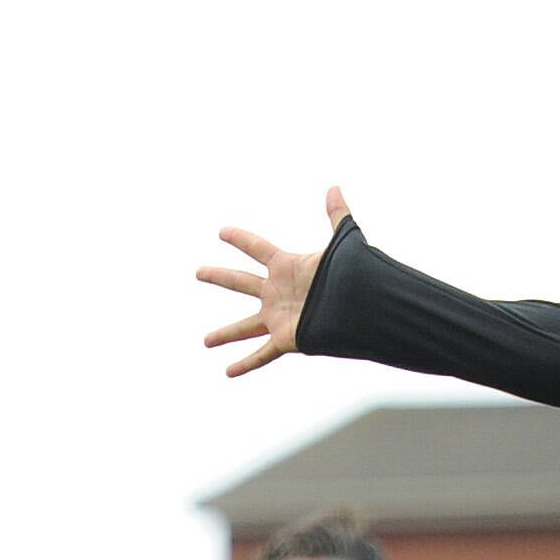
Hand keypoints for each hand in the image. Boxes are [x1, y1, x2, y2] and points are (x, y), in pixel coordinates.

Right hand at [197, 186, 353, 377]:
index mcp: (286, 266)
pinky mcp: (286, 338)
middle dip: (220, 277)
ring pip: (245, 326)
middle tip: (199, 272)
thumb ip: (337, 215)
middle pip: (241, 282)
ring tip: (206, 340)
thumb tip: (334, 187)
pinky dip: (246, 364)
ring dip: (225, 333)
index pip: (256, 248)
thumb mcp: (343, 242)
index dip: (240, 239)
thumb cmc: (353, 275)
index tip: (222, 232)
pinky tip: (228, 372)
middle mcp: (278, 292)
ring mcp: (279, 316)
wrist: (360, 309)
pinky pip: (261, 354)